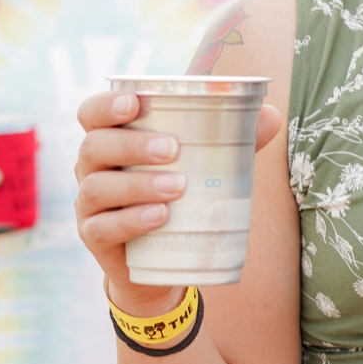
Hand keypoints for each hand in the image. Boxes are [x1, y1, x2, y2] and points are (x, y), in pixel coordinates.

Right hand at [75, 90, 283, 305]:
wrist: (167, 259)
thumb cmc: (182, 196)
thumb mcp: (205, 166)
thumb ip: (235, 139)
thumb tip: (272, 115)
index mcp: (113, 140)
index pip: (92, 114)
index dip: (106, 105)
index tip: (134, 103)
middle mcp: (93, 168)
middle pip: (94, 147)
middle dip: (131, 145)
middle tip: (172, 149)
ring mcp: (90, 205)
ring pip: (97, 188)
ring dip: (137, 185)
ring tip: (177, 187)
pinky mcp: (96, 238)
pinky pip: (102, 228)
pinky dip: (131, 220)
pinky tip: (159, 216)